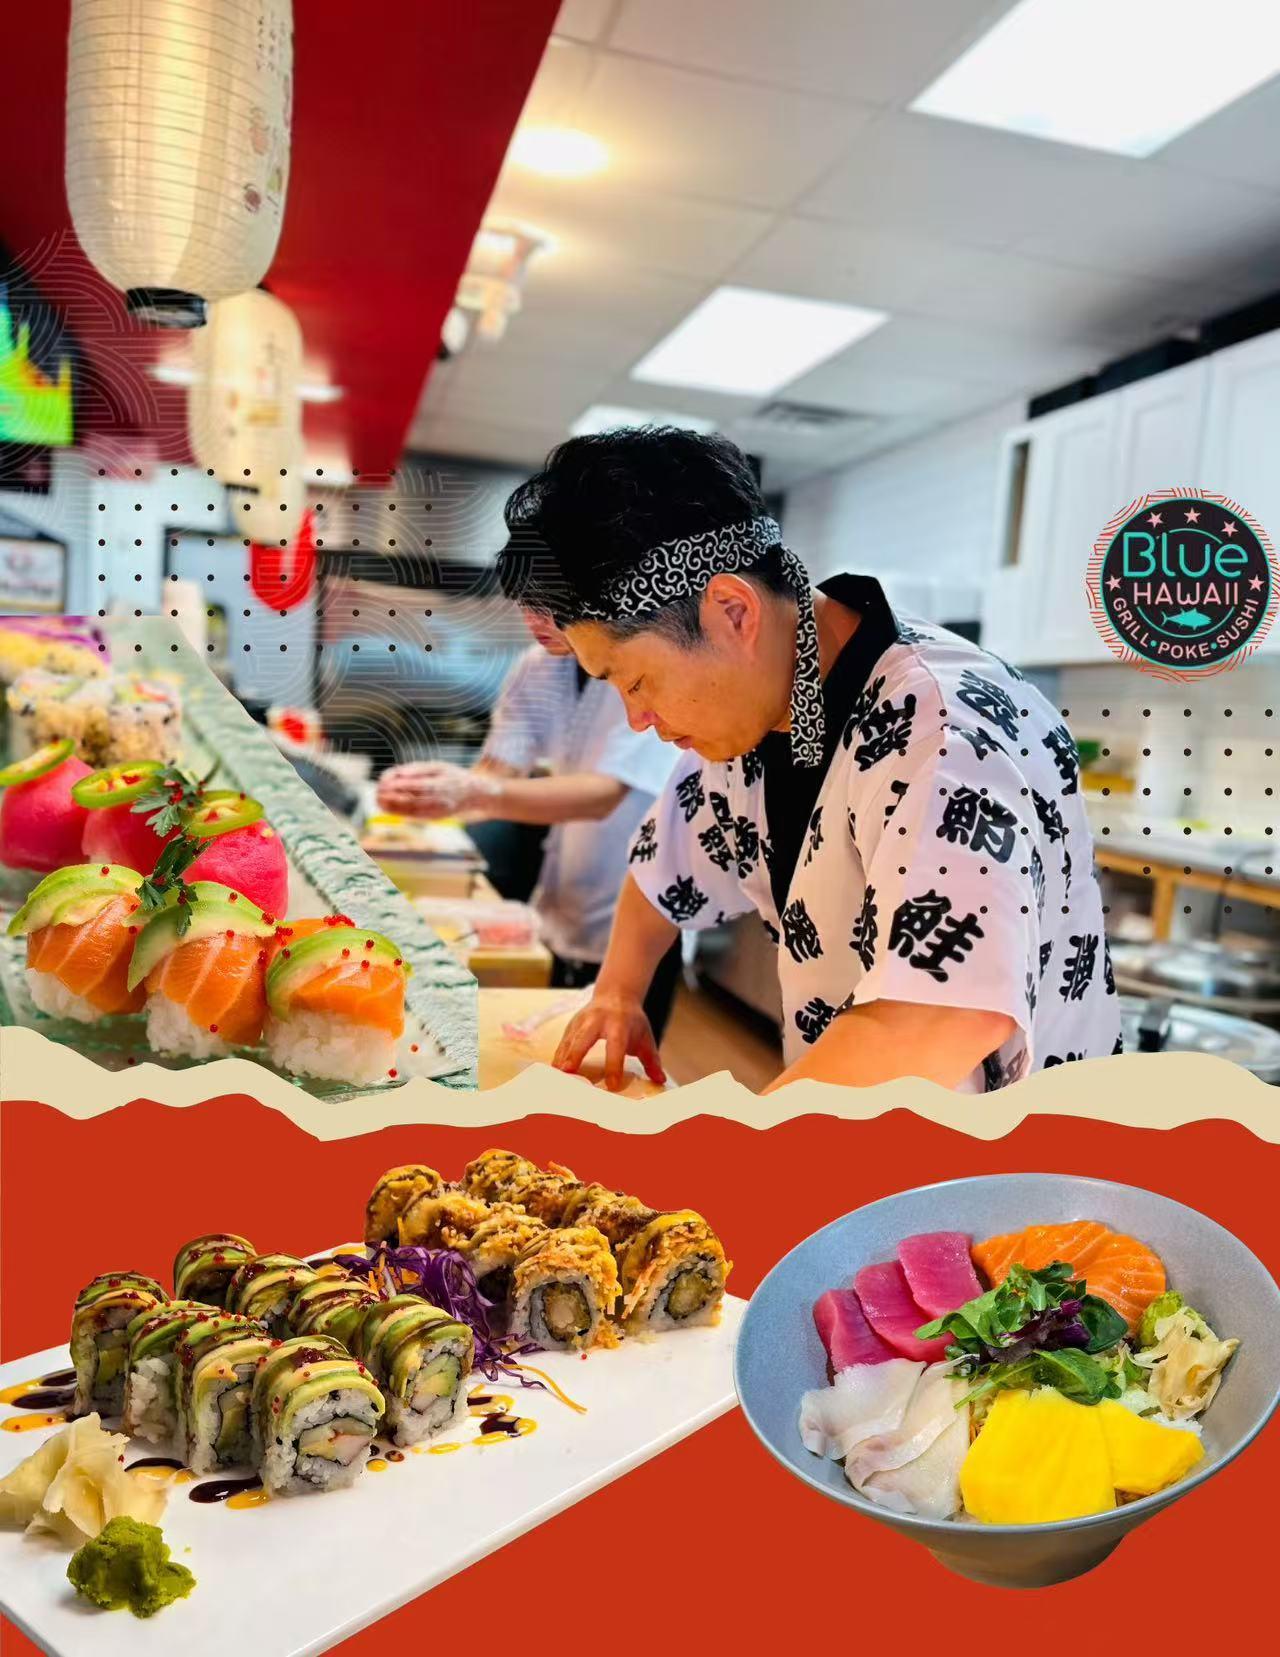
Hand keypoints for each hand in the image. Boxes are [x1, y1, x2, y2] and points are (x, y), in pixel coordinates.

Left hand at [376, 762, 499, 818]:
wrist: (475, 794)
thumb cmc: (454, 776)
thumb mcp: (438, 766)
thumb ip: (417, 769)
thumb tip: (397, 772)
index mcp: (441, 784)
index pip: (414, 785)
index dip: (397, 785)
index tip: (382, 782)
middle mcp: (440, 800)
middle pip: (411, 800)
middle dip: (391, 797)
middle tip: (376, 792)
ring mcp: (438, 811)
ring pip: (412, 811)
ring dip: (393, 808)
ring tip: (378, 801)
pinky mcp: (436, 818)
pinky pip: (416, 817)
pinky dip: (401, 813)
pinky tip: (390, 809)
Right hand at [553, 989, 665, 1091]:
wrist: (616, 994)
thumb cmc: (632, 1021)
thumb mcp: (645, 1037)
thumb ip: (652, 1060)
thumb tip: (660, 1080)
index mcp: (619, 1025)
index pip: (616, 1046)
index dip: (614, 1066)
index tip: (612, 1085)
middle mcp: (597, 1021)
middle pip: (584, 1037)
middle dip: (575, 1054)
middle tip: (568, 1072)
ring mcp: (582, 1020)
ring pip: (570, 1039)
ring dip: (562, 1058)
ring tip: (556, 1076)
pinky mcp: (572, 1024)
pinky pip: (563, 1041)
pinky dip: (558, 1055)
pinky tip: (554, 1070)